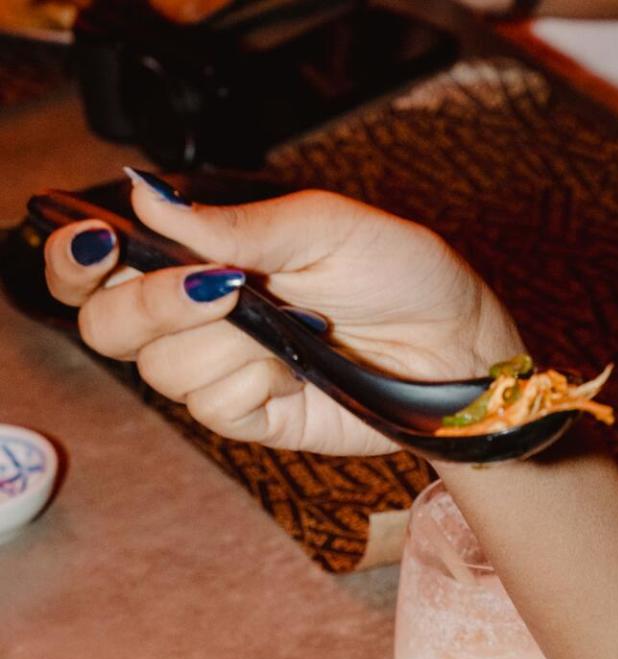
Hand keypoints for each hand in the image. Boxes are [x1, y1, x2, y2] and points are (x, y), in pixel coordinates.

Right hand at [44, 177, 522, 454]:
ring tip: (291, 325)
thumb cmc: (402, 274)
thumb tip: (147, 197)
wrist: (455, 349)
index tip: (97, 245)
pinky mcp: (252, 418)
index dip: (79, 261)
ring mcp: (223, 369)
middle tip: (219, 288)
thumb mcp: (325, 227)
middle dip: (149, 305)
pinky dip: (249, 383)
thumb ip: (237, 224)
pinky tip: (293, 367)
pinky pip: (212, 406)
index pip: (102, 264)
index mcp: (202, 253)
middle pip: (108, 325)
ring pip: (163, 368)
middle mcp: (199, 313)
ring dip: (224, 343)